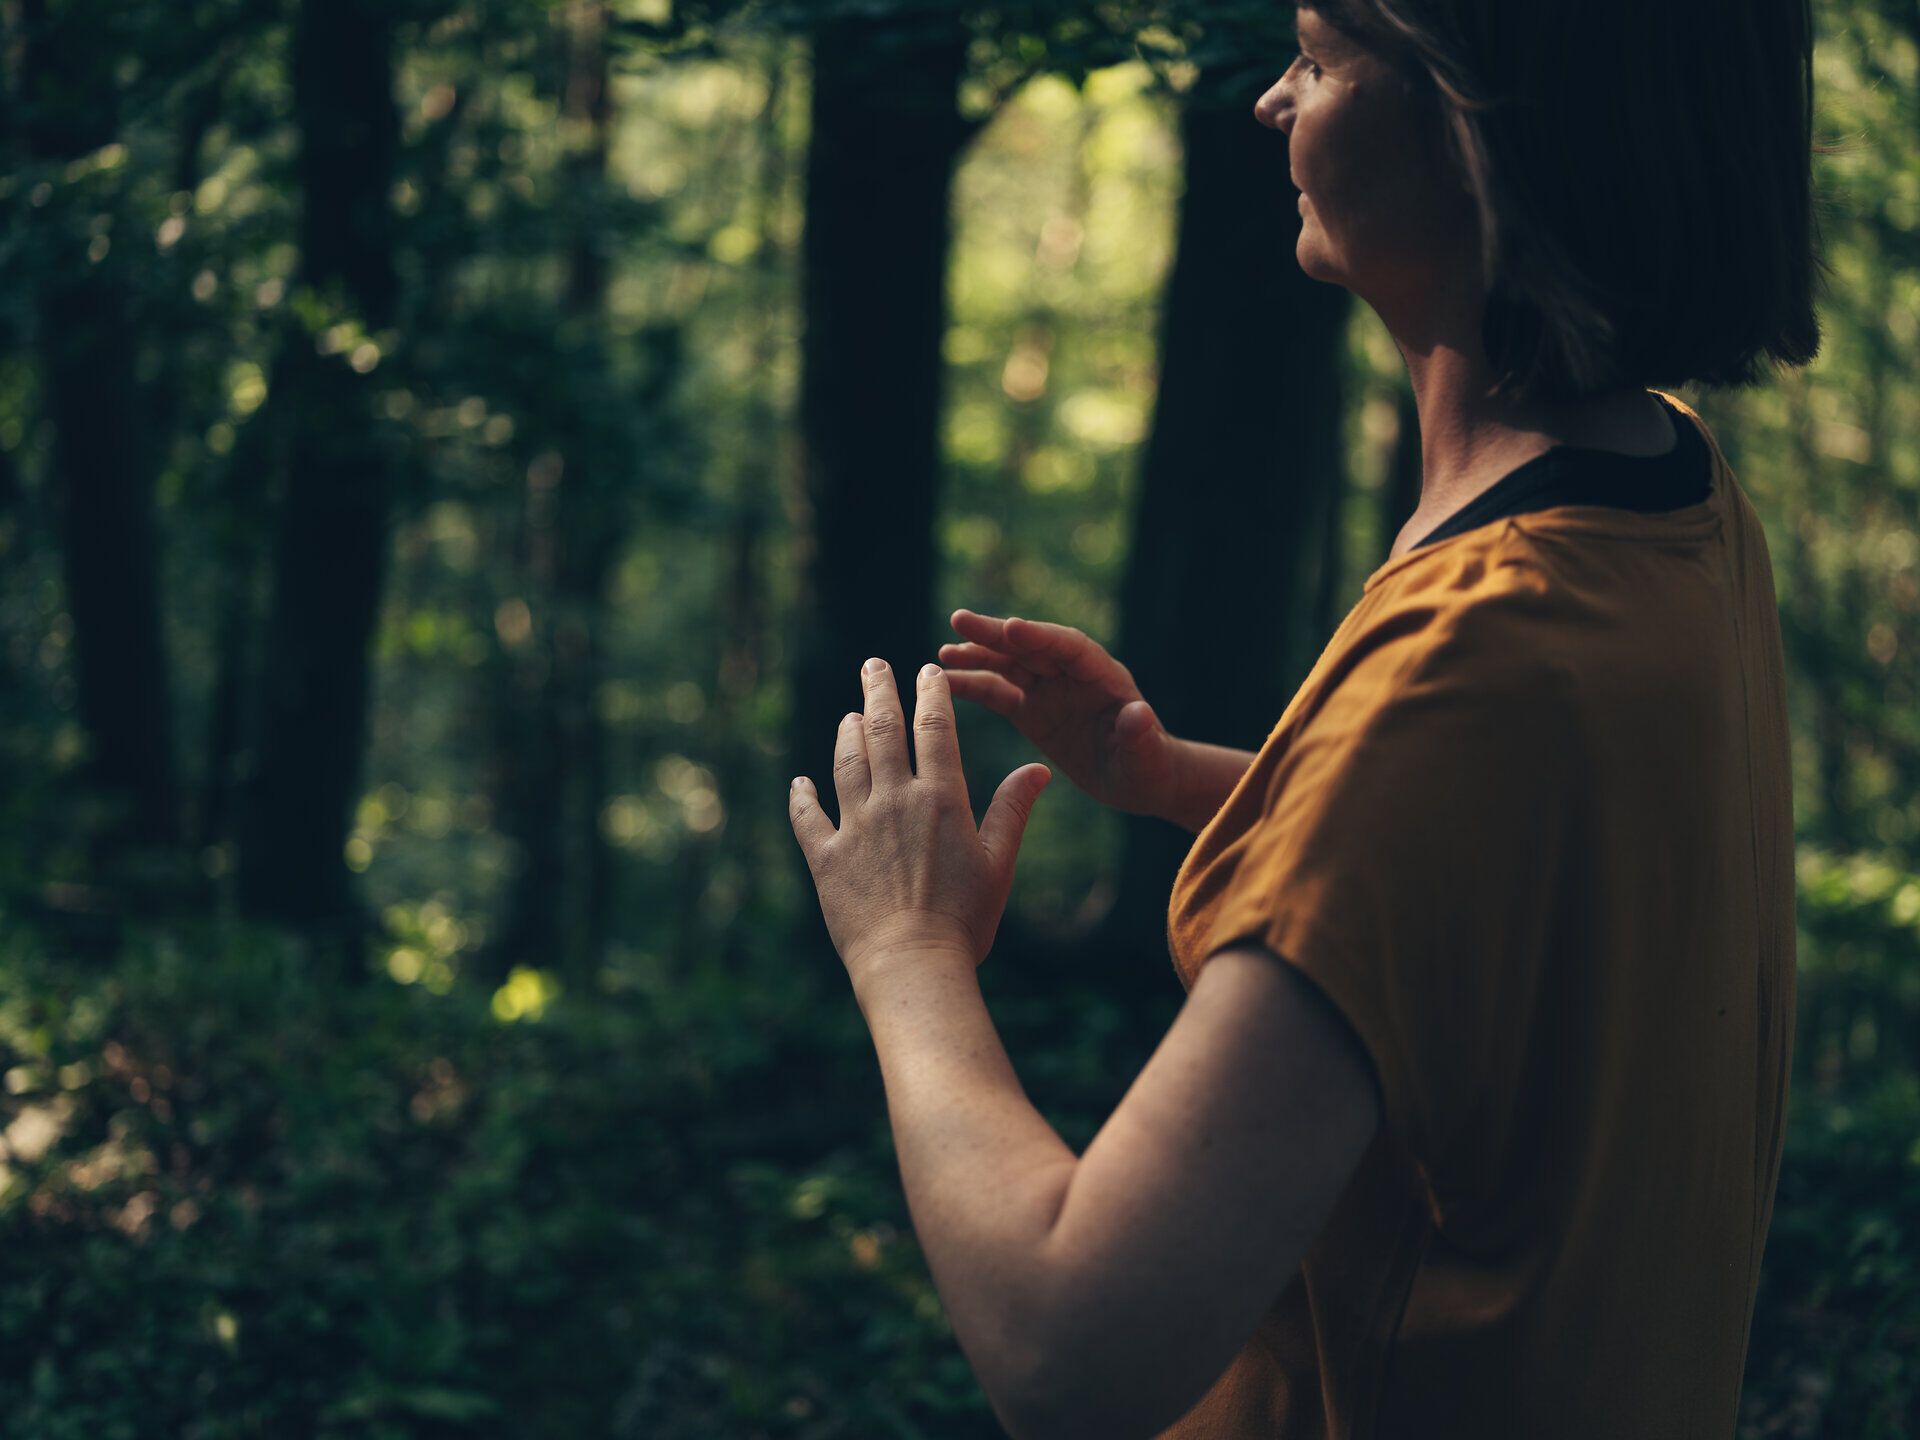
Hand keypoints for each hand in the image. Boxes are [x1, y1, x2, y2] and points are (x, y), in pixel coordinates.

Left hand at [788, 656, 1052, 980]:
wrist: (912, 964)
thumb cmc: (966, 920)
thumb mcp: (999, 863)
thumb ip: (1012, 809)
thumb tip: (1038, 769)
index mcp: (940, 798)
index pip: (935, 727)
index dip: (930, 693)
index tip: (926, 670)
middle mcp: (894, 801)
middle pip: (882, 729)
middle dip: (878, 691)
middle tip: (873, 664)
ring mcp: (855, 826)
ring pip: (846, 763)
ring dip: (846, 734)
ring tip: (849, 714)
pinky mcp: (826, 858)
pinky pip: (807, 818)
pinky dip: (802, 797)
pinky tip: (800, 782)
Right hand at [938, 609, 1181, 820]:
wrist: (1138, 778)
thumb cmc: (1149, 767)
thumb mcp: (1148, 757)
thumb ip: (1141, 735)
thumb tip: (1138, 713)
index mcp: (1103, 676)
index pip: (1070, 647)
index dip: (1041, 637)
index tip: (1011, 627)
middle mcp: (1072, 675)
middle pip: (1031, 647)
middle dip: (997, 635)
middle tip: (960, 619)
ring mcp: (1049, 689)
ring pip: (1009, 664)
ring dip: (977, 655)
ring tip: (942, 654)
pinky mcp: (1031, 710)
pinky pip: (997, 693)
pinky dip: (971, 686)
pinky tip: (942, 685)